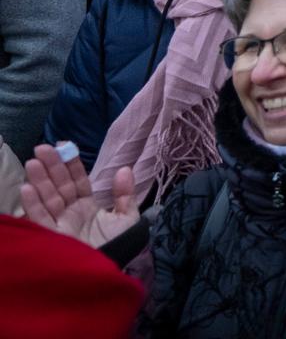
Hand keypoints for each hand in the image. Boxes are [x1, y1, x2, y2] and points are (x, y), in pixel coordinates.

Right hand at [20, 145, 138, 247]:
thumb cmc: (117, 245)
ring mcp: (58, 224)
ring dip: (39, 180)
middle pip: (58, 186)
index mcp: (86, 206)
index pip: (77, 181)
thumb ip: (125, 194)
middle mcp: (70, 213)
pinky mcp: (49, 237)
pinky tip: (26, 188)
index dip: (71, 164)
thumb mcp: (127, 218)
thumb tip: (124, 168)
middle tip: (42, 148)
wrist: (107, 272)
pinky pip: (39, 219)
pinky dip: (32, 204)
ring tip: (32, 161)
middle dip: (51, 167)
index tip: (64, 146)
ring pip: (47, 198)